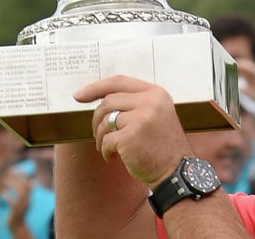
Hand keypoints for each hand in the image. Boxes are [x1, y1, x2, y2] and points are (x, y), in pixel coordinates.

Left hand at [4, 172, 33, 231]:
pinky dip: (8, 196)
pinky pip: (13, 203)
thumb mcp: (25, 201)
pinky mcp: (16, 212)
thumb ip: (28, 191)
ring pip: (20, 193)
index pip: (28, 182)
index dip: (21, 174)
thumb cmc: (19, 211)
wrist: (17, 226)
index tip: (12, 169)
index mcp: (29, 197)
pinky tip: (2, 193)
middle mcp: (28, 200)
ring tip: (5, 181)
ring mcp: (23, 206)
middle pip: (25, 186)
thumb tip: (34, 181)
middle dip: (17, 178)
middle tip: (8, 173)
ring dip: (13, 185)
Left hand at [76, 75, 193, 187]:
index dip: (96, 87)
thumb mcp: (156, 114)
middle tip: (99, 134)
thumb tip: (98, 97)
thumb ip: (134, 102)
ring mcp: (141, 118)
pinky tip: (113, 157)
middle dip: (97, 119)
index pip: (119, 81)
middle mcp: (150, 102)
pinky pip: (106, 140)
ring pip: (105, 120)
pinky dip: (105, 150)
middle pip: (108, 101)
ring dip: (100, 136)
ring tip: (109, 148)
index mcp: (156, 93)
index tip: (78, 95)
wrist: (176, 171)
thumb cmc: (161, 145)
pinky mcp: (131, 137)